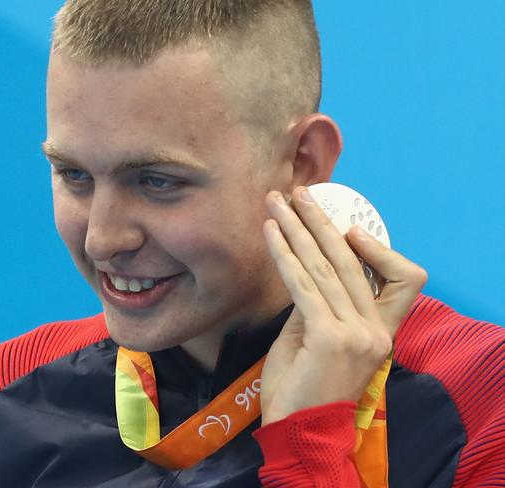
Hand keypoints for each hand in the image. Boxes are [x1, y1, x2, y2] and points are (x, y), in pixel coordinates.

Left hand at [260, 186, 426, 425]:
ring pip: (326, 266)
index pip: (403, 279)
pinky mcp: (328, 337)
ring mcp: (356, 333)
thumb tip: (302, 269)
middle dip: (321, 221)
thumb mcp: (316, 340)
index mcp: (382, 331)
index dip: (377, 247)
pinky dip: (284, 254)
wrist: (299, 433)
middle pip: (352, 260)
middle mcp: (376, 330)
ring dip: (297, 228)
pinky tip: (270, 232)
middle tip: (299, 193)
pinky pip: (303, 284)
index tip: (344, 226)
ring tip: (276, 202)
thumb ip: (317, 306)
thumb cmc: (304, 388)